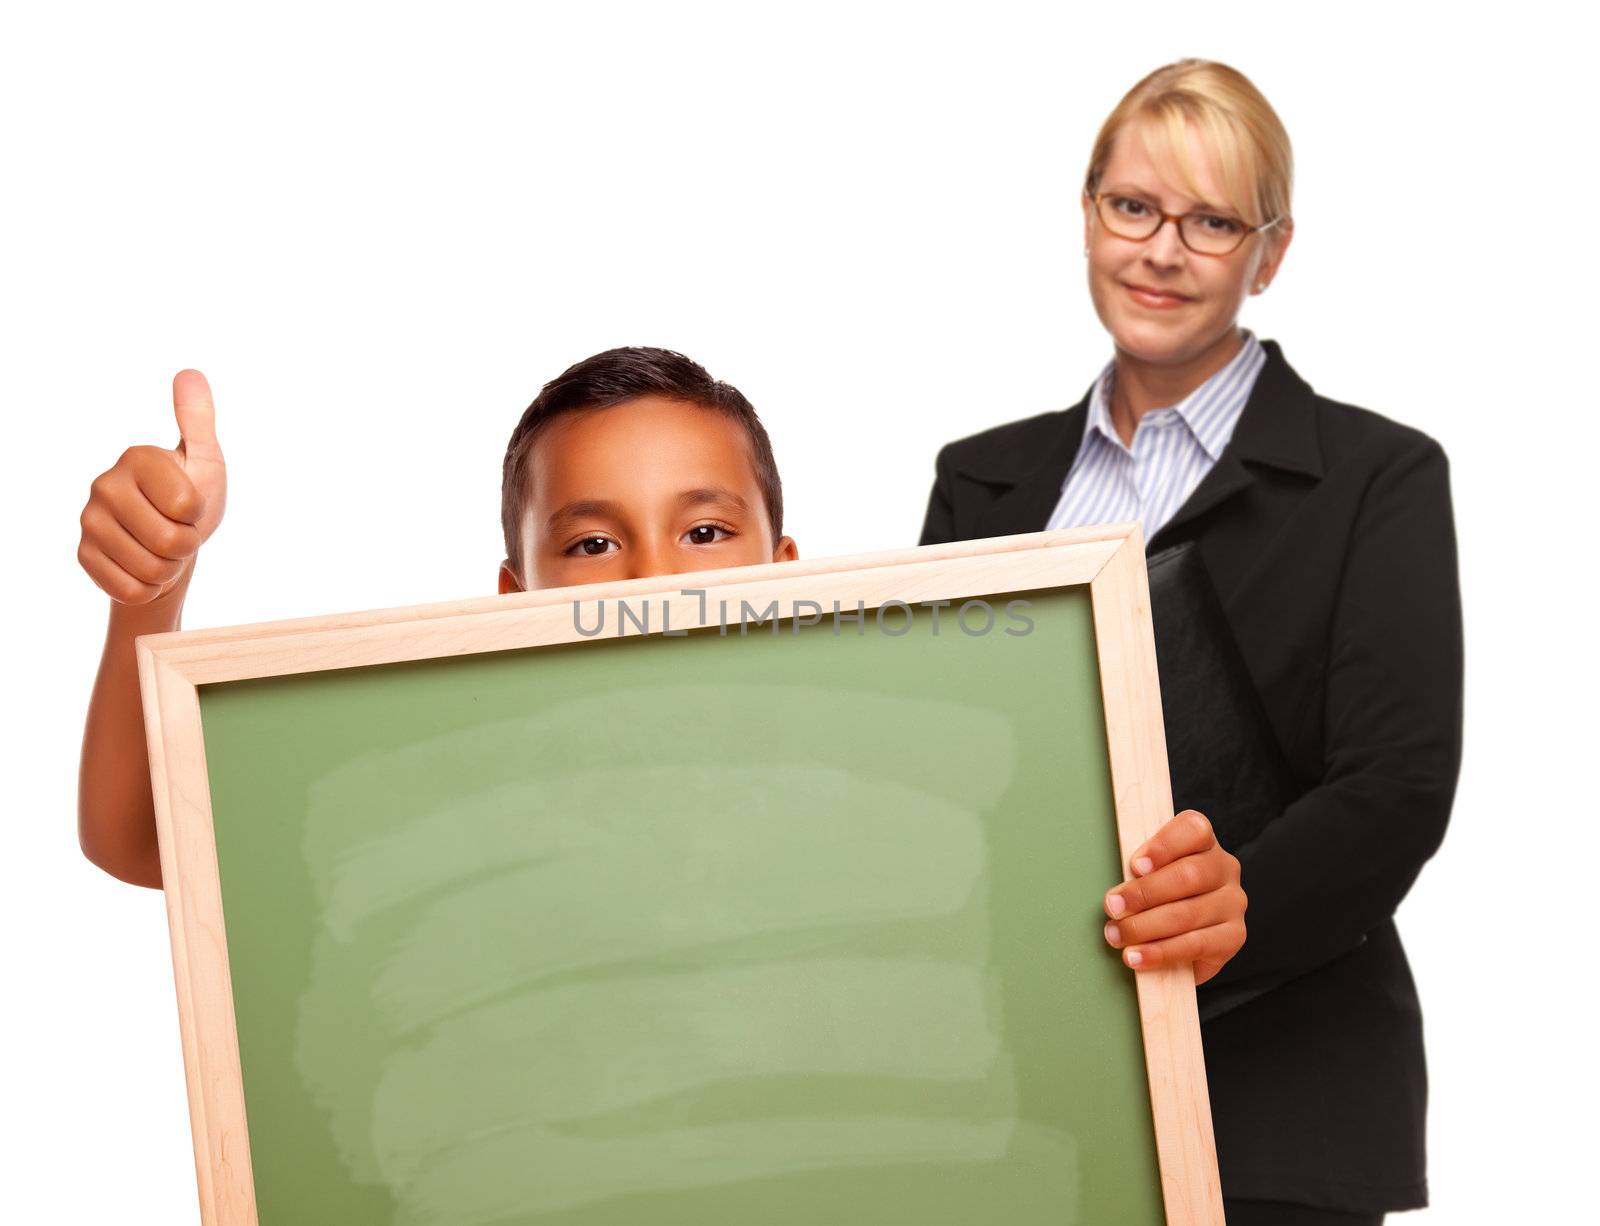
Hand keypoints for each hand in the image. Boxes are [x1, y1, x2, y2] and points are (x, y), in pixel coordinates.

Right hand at [77, 370, 226, 604]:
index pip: (187, 504)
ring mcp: (89, 521)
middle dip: (187, 545)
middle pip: (171, 540)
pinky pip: (131, 589)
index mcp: (138, 458)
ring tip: (162, 548)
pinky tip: (143, 567)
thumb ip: (197, 420)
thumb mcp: (204, 461)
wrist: (167, 545)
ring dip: (169, 568)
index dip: (199, 515)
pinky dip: (149, 587)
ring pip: (152, 569)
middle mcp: (105, 484)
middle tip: (178, 532)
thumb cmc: (191, 499)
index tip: (190, 505)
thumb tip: (191, 372)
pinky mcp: (84, 556)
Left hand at [1102, 809, 1245, 985]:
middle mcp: (1224, 868)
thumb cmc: (1159, 896)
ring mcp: (1233, 902)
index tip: (1135, 865)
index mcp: (1203, 842)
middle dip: (1143, 893)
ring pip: (1188, 913)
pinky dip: (1160, 952)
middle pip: (1188, 875)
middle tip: (1112, 907)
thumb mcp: (1149, 874)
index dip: (1164, 845)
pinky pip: (1195, 944)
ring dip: (1145, 927)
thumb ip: (1139, 873)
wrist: (1186, 938)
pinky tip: (1137, 956)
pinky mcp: (1234, 936)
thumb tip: (1115, 893)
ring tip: (1116, 935)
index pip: (1193, 829)